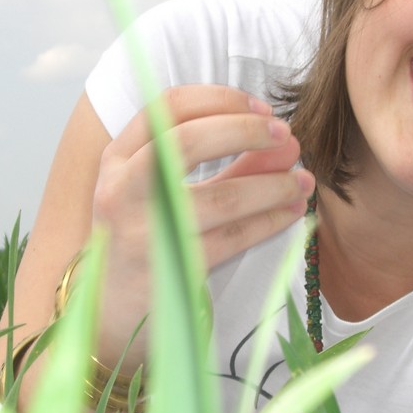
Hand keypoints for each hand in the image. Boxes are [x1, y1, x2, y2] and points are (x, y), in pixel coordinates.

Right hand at [90, 85, 314, 363]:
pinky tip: (291, 212)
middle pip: (187, 140)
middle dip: (245, 131)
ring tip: (302, 181)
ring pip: (221, 196)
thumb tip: (282, 141)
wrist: (110, 311)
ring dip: (272, 185)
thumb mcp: (165, 192)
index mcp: (118, 158)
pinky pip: (232, 238)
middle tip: (286, 136)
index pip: (168, 107)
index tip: (262, 109)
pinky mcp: (169, 268)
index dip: (221, 100)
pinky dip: (269, 221)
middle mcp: (122, 188)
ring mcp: (142, 230)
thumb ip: (223, 164)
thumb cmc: (146, 238)